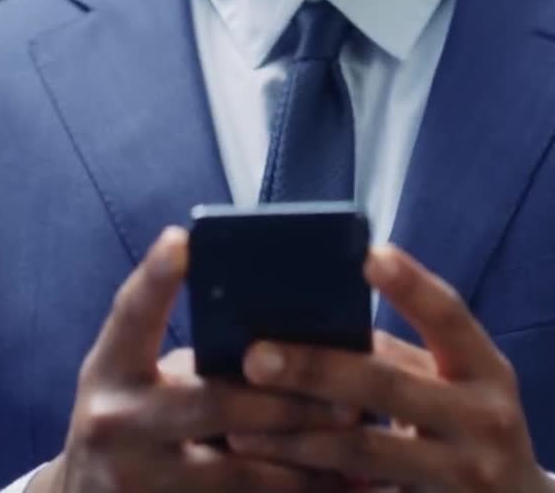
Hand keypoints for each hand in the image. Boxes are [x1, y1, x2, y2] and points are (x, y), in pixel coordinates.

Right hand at [32, 227, 347, 492]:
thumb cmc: (134, 415)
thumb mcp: (138, 375)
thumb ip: (193, 357)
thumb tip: (287, 336)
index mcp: (110, 368)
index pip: (131, 314)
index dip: (156, 277)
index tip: (183, 240)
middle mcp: (113, 423)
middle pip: (212, 404)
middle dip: (287, 402)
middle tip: (349, 398)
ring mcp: (135, 481)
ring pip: (236, 474)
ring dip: (302, 461)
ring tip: (356, 445)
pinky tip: (330, 486)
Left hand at [231, 245, 553, 492]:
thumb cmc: (465, 423)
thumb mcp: (455, 384)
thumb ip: (401, 356)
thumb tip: (316, 322)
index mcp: (485, 368)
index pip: (448, 315)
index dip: (409, 285)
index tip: (367, 254)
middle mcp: (482, 419)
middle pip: (388, 384)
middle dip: (315, 368)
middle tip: (254, 356)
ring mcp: (463, 474)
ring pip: (363, 450)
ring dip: (295, 435)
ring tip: (239, 422)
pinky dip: (312, 483)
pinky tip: (270, 472)